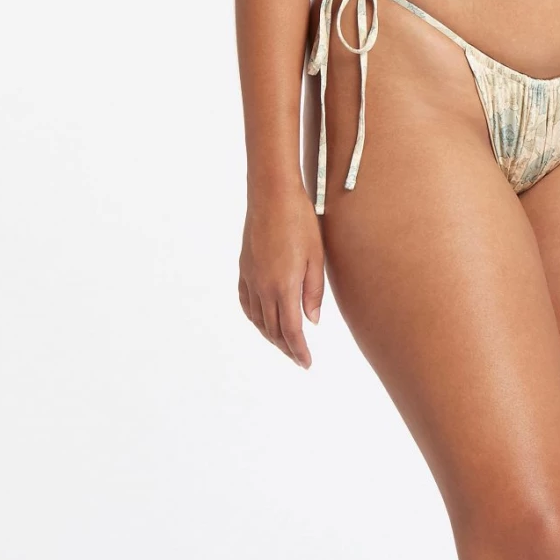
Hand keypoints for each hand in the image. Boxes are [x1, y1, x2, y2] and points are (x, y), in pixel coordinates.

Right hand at [238, 188, 324, 367]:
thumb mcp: (315, 257)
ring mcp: (250, 278)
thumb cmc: (300, 222)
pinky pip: (246, 303)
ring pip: (258, 319)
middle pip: (272, 330)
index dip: (298, 350)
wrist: (272, 196)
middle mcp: (263, 287)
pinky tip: (261, 321)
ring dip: (270, 336)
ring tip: (284, 344)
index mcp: (283, 287)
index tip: (306, 363)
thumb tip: (312, 322)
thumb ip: (313, 292)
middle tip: (299, 358)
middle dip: (286, 347)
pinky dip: (254, 318)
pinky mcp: (244, 269)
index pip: (290, 331)